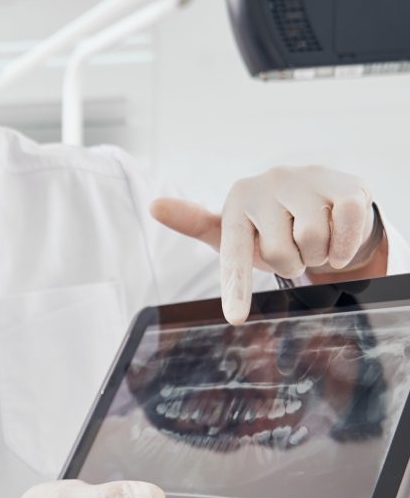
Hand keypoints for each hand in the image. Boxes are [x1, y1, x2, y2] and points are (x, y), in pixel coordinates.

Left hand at [151, 167, 383, 324]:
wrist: (326, 202)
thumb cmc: (272, 223)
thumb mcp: (234, 230)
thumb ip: (194, 223)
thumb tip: (153, 204)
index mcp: (237, 200)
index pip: (234, 254)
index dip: (236, 289)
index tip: (234, 318)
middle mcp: (267, 183)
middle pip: (280, 254)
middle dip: (291, 262)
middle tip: (293, 247)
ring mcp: (306, 180)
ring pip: (313, 241)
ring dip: (319, 253)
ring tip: (314, 239)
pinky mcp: (342, 183)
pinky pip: (345, 225)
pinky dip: (344, 244)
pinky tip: (338, 235)